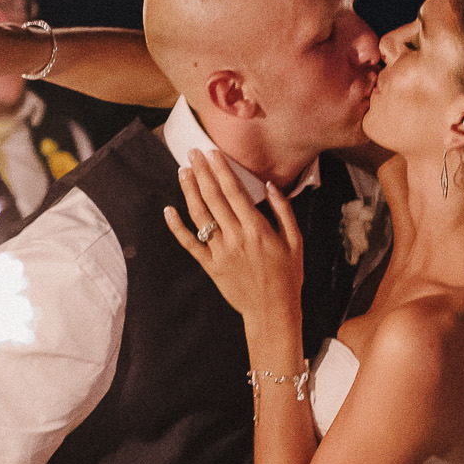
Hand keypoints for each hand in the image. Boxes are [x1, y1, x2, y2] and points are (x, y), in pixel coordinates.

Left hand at [164, 150, 304, 326]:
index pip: (234, 192)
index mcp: (257, 229)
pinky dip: (177, 227)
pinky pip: (190, 243)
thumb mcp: (295, 241)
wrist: (272, 311)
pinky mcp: (210, 266)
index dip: (221, 170)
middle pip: (213, 198)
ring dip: (189, 191)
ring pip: (199, 216)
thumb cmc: (287, 276)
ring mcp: (220, 252)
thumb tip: (271, 186)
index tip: (212, 153)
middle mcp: (236, 238)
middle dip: (202, 172)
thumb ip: (284, 211)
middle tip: (192, 153)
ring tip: (183, 171)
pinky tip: (168, 210)